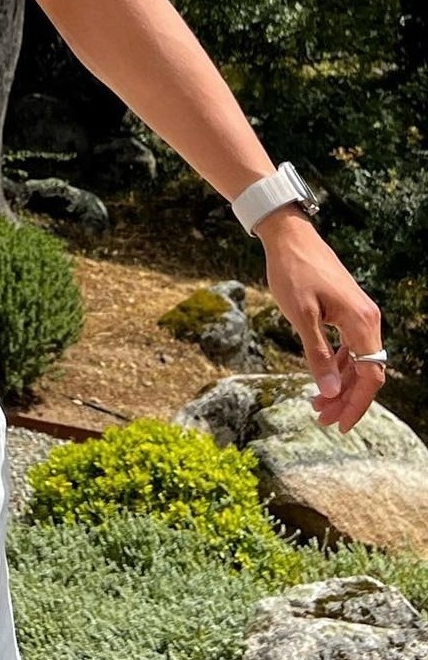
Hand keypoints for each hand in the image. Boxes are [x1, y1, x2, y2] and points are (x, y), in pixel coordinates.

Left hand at [257, 207, 385, 435]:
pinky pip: (350, 346)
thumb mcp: (300, 316)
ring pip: (358, 361)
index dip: (357, 404)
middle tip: (322, 419)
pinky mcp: (348, 309)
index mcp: (361, 323)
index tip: (338, 424)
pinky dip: (338, 364)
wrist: (289, 235)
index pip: (370, 376)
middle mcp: (368, 320)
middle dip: (347, 399)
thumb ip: (316, 354)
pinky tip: (322, 376)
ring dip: (341, 384)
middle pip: (367, 372)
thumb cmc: (292, 271)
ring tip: (317, 404)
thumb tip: (328, 393)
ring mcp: (360, 314)